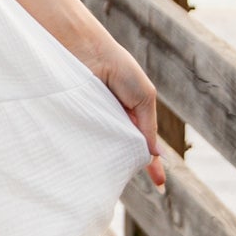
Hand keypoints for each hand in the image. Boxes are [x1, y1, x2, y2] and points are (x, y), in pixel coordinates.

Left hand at [72, 29, 166, 189]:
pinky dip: (88, 152)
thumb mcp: (142, 96)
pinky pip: (83, 141)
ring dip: (106, 162)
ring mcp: (93, 122)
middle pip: (123, 151)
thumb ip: (147, 125)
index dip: (152, 165)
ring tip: (109, 180)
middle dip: (126, 167)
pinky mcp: (74, 121)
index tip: (160, 186)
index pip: (144, 145)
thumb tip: (153, 154)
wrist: (83, 49)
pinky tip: (90, 165)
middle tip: (123, 183)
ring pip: (103, 150)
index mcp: (131, 115)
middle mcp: (112, 122)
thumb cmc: (117, 68)